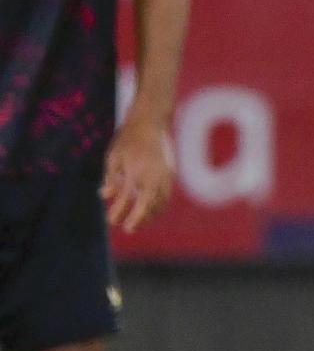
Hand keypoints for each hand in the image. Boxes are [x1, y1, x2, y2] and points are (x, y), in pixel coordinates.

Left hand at [102, 114, 174, 233]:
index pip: (128, 200)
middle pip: (149, 205)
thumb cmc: (129, 139)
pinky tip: (151, 206)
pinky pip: (167, 193)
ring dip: (151, 213)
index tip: (112, 221)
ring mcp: (165, 174)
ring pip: (160, 201)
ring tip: (141, 220)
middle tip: (129, 228)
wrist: (151, 122)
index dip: (120, 213)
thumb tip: (105, 196)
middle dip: (139, 219)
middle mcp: (154, 176)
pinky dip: (159, 203)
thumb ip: (111, 179)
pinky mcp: (171, 172)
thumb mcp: (113, 158)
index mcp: (137, 173)